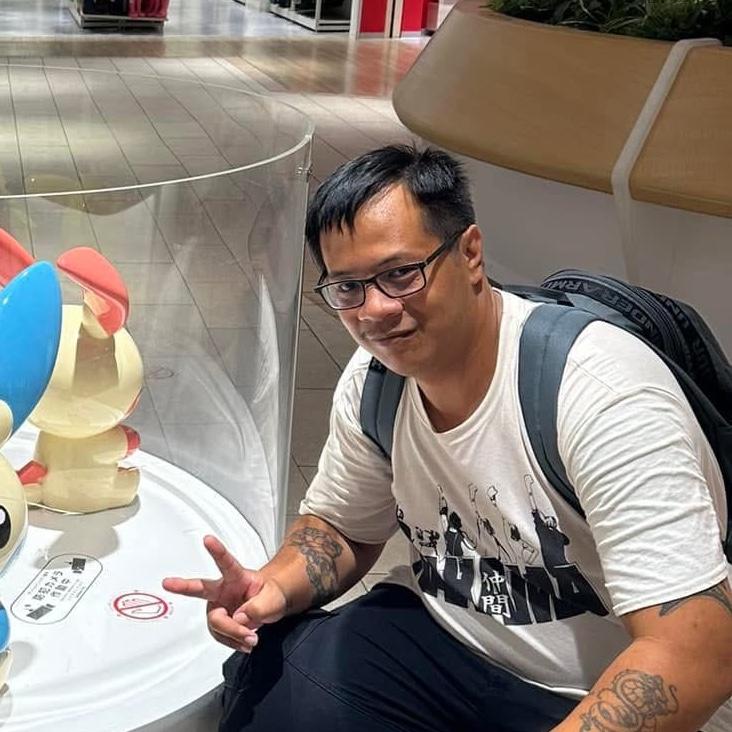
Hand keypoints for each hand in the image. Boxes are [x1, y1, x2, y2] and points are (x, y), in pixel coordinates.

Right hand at [162, 535, 287, 653]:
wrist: (270, 607)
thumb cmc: (271, 595)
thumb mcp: (274, 598)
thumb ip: (259, 607)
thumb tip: (238, 618)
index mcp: (237, 576)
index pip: (227, 562)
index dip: (217, 551)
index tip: (207, 539)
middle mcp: (222, 589)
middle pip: (201, 589)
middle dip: (183, 586)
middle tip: (168, 583)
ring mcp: (217, 606)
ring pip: (217, 623)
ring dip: (234, 634)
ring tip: (252, 638)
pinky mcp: (216, 622)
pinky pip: (220, 636)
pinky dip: (234, 641)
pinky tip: (244, 641)